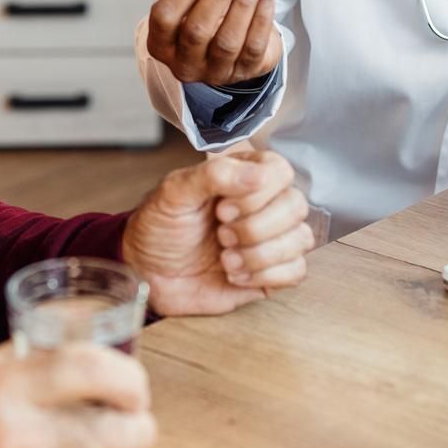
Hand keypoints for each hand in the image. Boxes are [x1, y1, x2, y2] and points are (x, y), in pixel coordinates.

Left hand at [123, 151, 312, 315]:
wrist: (147, 274)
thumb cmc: (159, 228)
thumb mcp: (174, 193)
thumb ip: (214, 175)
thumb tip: (259, 174)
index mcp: (244, 176)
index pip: (281, 171)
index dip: (257, 193)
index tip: (222, 208)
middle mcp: (264, 204)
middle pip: (296, 206)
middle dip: (254, 227)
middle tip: (221, 235)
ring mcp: (270, 239)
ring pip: (301, 239)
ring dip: (259, 254)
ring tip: (224, 258)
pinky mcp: (271, 272)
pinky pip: (297, 272)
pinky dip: (265, 276)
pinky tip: (235, 275)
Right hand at [145, 0, 281, 84]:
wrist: (234, 34)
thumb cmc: (206, 6)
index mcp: (161, 43)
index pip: (164, 17)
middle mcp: (184, 63)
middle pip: (196, 30)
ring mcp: (214, 73)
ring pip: (227, 41)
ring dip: (243, 4)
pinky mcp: (244, 72)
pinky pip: (254, 47)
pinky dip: (262, 17)